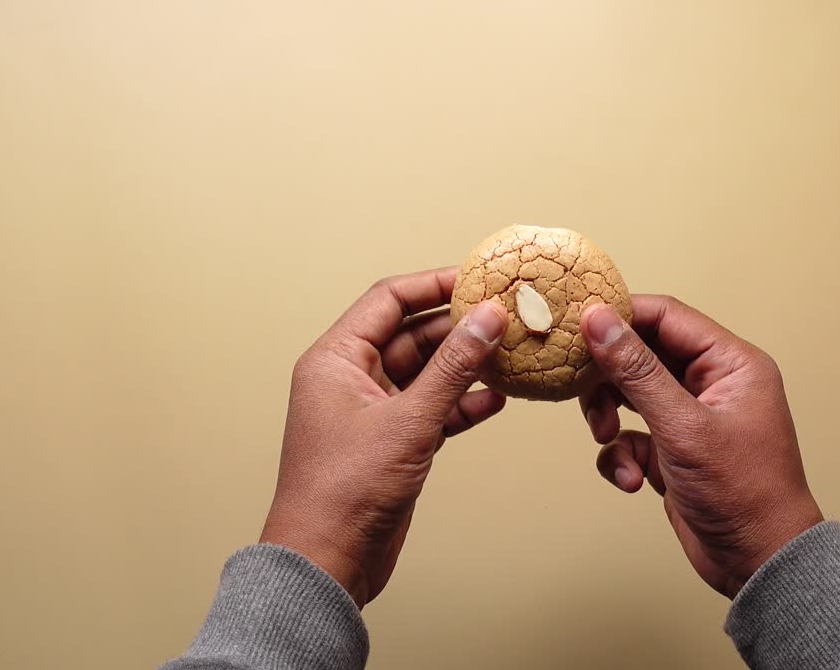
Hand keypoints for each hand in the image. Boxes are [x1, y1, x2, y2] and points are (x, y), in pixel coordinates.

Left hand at [260, 267, 507, 606]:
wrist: (328, 561)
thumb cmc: (345, 491)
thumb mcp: (409, 421)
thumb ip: (453, 367)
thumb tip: (488, 318)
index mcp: (336, 359)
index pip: (389, 300)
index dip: (435, 284)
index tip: (480, 278)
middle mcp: (350, 378)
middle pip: (411, 333)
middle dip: (459, 326)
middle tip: (506, 316)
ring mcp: (372, 411)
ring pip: (426, 372)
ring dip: (466, 365)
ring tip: (511, 353)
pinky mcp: (391, 442)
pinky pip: (432, 409)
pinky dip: (461, 404)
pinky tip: (496, 398)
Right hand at [578, 296, 823, 597]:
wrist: (759, 562)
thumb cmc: (743, 493)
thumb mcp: (683, 426)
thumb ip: (636, 371)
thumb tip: (599, 320)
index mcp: (730, 363)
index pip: (666, 317)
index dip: (620, 317)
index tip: (577, 327)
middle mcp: (712, 383)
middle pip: (641, 355)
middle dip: (608, 378)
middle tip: (583, 392)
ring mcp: (691, 418)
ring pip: (629, 395)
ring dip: (609, 418)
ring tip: (607, 438)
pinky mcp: (674, 450)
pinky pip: (631, 435)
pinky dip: (620, 454)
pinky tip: (630, 479)